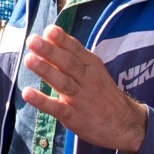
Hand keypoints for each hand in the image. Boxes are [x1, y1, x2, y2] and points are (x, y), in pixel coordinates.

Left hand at [22, 25, 146, 153]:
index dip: (62, 40)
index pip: (76, 49)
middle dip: (50, 51)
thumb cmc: (101, 91)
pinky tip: (27, 93)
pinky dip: (42, 101)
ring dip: (46, 71)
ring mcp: (80, 99)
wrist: (125, 124)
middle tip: (32, 40)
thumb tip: (47, 36)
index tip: (49, 30)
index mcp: (91, 65)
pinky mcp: (74, 117)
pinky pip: (57, 108)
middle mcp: (87, 79)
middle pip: (68, 64)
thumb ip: (71, 54)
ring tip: (29, 60)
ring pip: (63, 83)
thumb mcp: (93, 69)